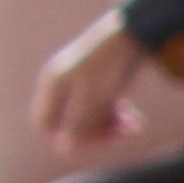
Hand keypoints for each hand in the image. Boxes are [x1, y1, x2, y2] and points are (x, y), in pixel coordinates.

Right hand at [33, 14, 150, 154]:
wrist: (138, 32)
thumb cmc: (111, 63)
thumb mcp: (94, 97)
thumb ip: (78, 123)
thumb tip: (63, 149)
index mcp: (53, 85)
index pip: (45, 124)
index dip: (65, 139)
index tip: (93, 143)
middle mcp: (64, 85)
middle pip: (72, 125)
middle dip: (97, 134)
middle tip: (123, 136)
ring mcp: (83, 84)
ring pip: (91, 119)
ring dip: (112, 128)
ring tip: (135, 127)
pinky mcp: (103, 83)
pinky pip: (104, 110)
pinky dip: (119, 118)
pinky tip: (136, 120)